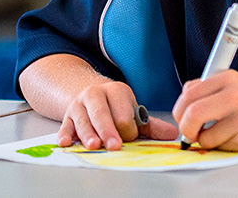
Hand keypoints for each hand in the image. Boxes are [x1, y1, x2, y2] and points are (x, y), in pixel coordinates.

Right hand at [58, 81, 178, 149]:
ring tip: (94, 145)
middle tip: (115, 145)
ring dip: (88, 134)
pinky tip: (66, 142)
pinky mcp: (67, 115)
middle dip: (109, 131)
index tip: (129, 137)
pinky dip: (65, 134)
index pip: (123, 113)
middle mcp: (95, 94)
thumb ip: (150, 125)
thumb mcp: (132, 112)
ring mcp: (79, 104)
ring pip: (83, 120)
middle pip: (102, 114)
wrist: (90, 94)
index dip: (127, 129)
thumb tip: (172, 133)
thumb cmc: (115, 107)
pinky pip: (65, 125)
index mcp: (116, 91)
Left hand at [172, 69, 237, 150]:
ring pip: (203, 134)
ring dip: (204, 139)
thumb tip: (183, 105)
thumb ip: (208, 90)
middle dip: (185, 127)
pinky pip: (219, 145)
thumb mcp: (233, 84)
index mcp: (227, 78)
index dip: (180, 108)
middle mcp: (234, 94)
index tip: (182, 116)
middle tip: (189, 132)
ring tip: (216, 134)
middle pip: (192, 112)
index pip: (189, 92)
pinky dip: (219, 145)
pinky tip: (231, 137)